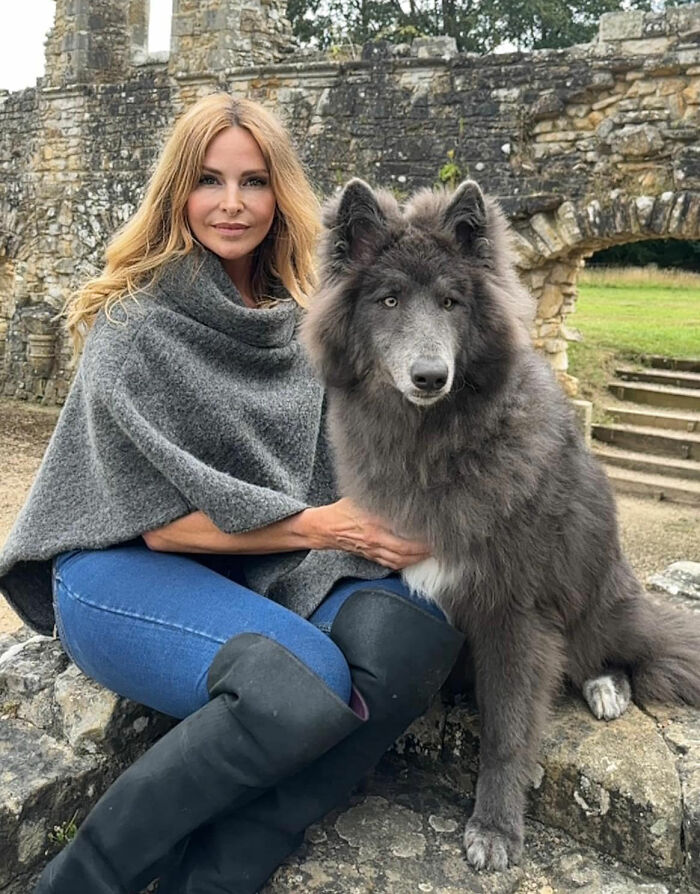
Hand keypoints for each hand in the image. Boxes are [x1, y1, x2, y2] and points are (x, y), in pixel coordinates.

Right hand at [298, 498, 430, 570]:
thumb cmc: (344, 510)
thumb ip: (381, 498)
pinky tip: (414, 559)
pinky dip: (405, 563)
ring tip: (431, 553)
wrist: (326, 528)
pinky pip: (391, 564)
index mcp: (374, 525)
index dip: (421, 538)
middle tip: (439, 545)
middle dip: (424, 551)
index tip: (436, 532)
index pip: (403, 534)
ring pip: (400, 561)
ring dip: (417, 559)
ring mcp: (373, 551)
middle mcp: (375, 541)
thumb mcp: (361, 498)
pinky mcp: (371, 557)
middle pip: (405, 552)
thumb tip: (404, 490)